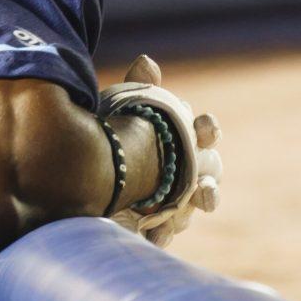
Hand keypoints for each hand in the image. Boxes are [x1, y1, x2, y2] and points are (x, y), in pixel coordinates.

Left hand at [103, 55, 221, 247]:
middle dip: (210, 182)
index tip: (205, 131)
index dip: (207, 130)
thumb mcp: (122, 111)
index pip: (206, 131)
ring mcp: (179, 196)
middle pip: (211, 171)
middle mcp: (189, 166)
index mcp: (184, 136)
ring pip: (197, 203)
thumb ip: (137, 89)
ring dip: (188, 215)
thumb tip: (145, 61)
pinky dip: (163, 234)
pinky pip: (170, 230)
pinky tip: (153, 238)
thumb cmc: (118, 138)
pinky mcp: (161, 221)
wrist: (89, 177)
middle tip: (202, 191)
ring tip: (178, 220)